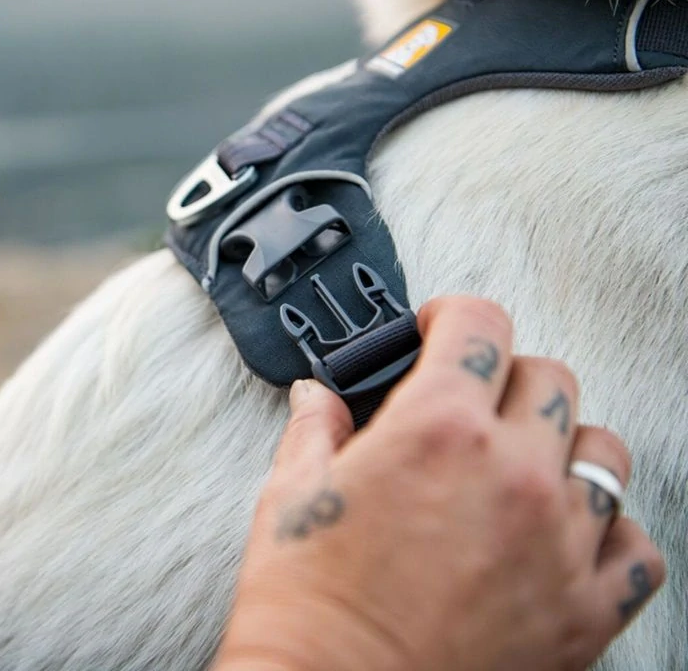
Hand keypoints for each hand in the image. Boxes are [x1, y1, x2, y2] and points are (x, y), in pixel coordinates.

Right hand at [214, 297, 664, 670]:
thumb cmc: (308, 608)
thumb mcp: (290, 494)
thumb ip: (315, 427)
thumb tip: (318, 397)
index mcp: (436, 428)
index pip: (479, 322)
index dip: (455, 315)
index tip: (443, 329)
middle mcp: (509, 472)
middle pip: (547, 376)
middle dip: (505, 375)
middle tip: (474, 400)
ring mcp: (557, 540)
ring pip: (603, 448)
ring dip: (561, 444)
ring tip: (522, 462)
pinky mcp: (583, 610)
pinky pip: (634, 544)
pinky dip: (608, 530)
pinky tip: (567, 533)